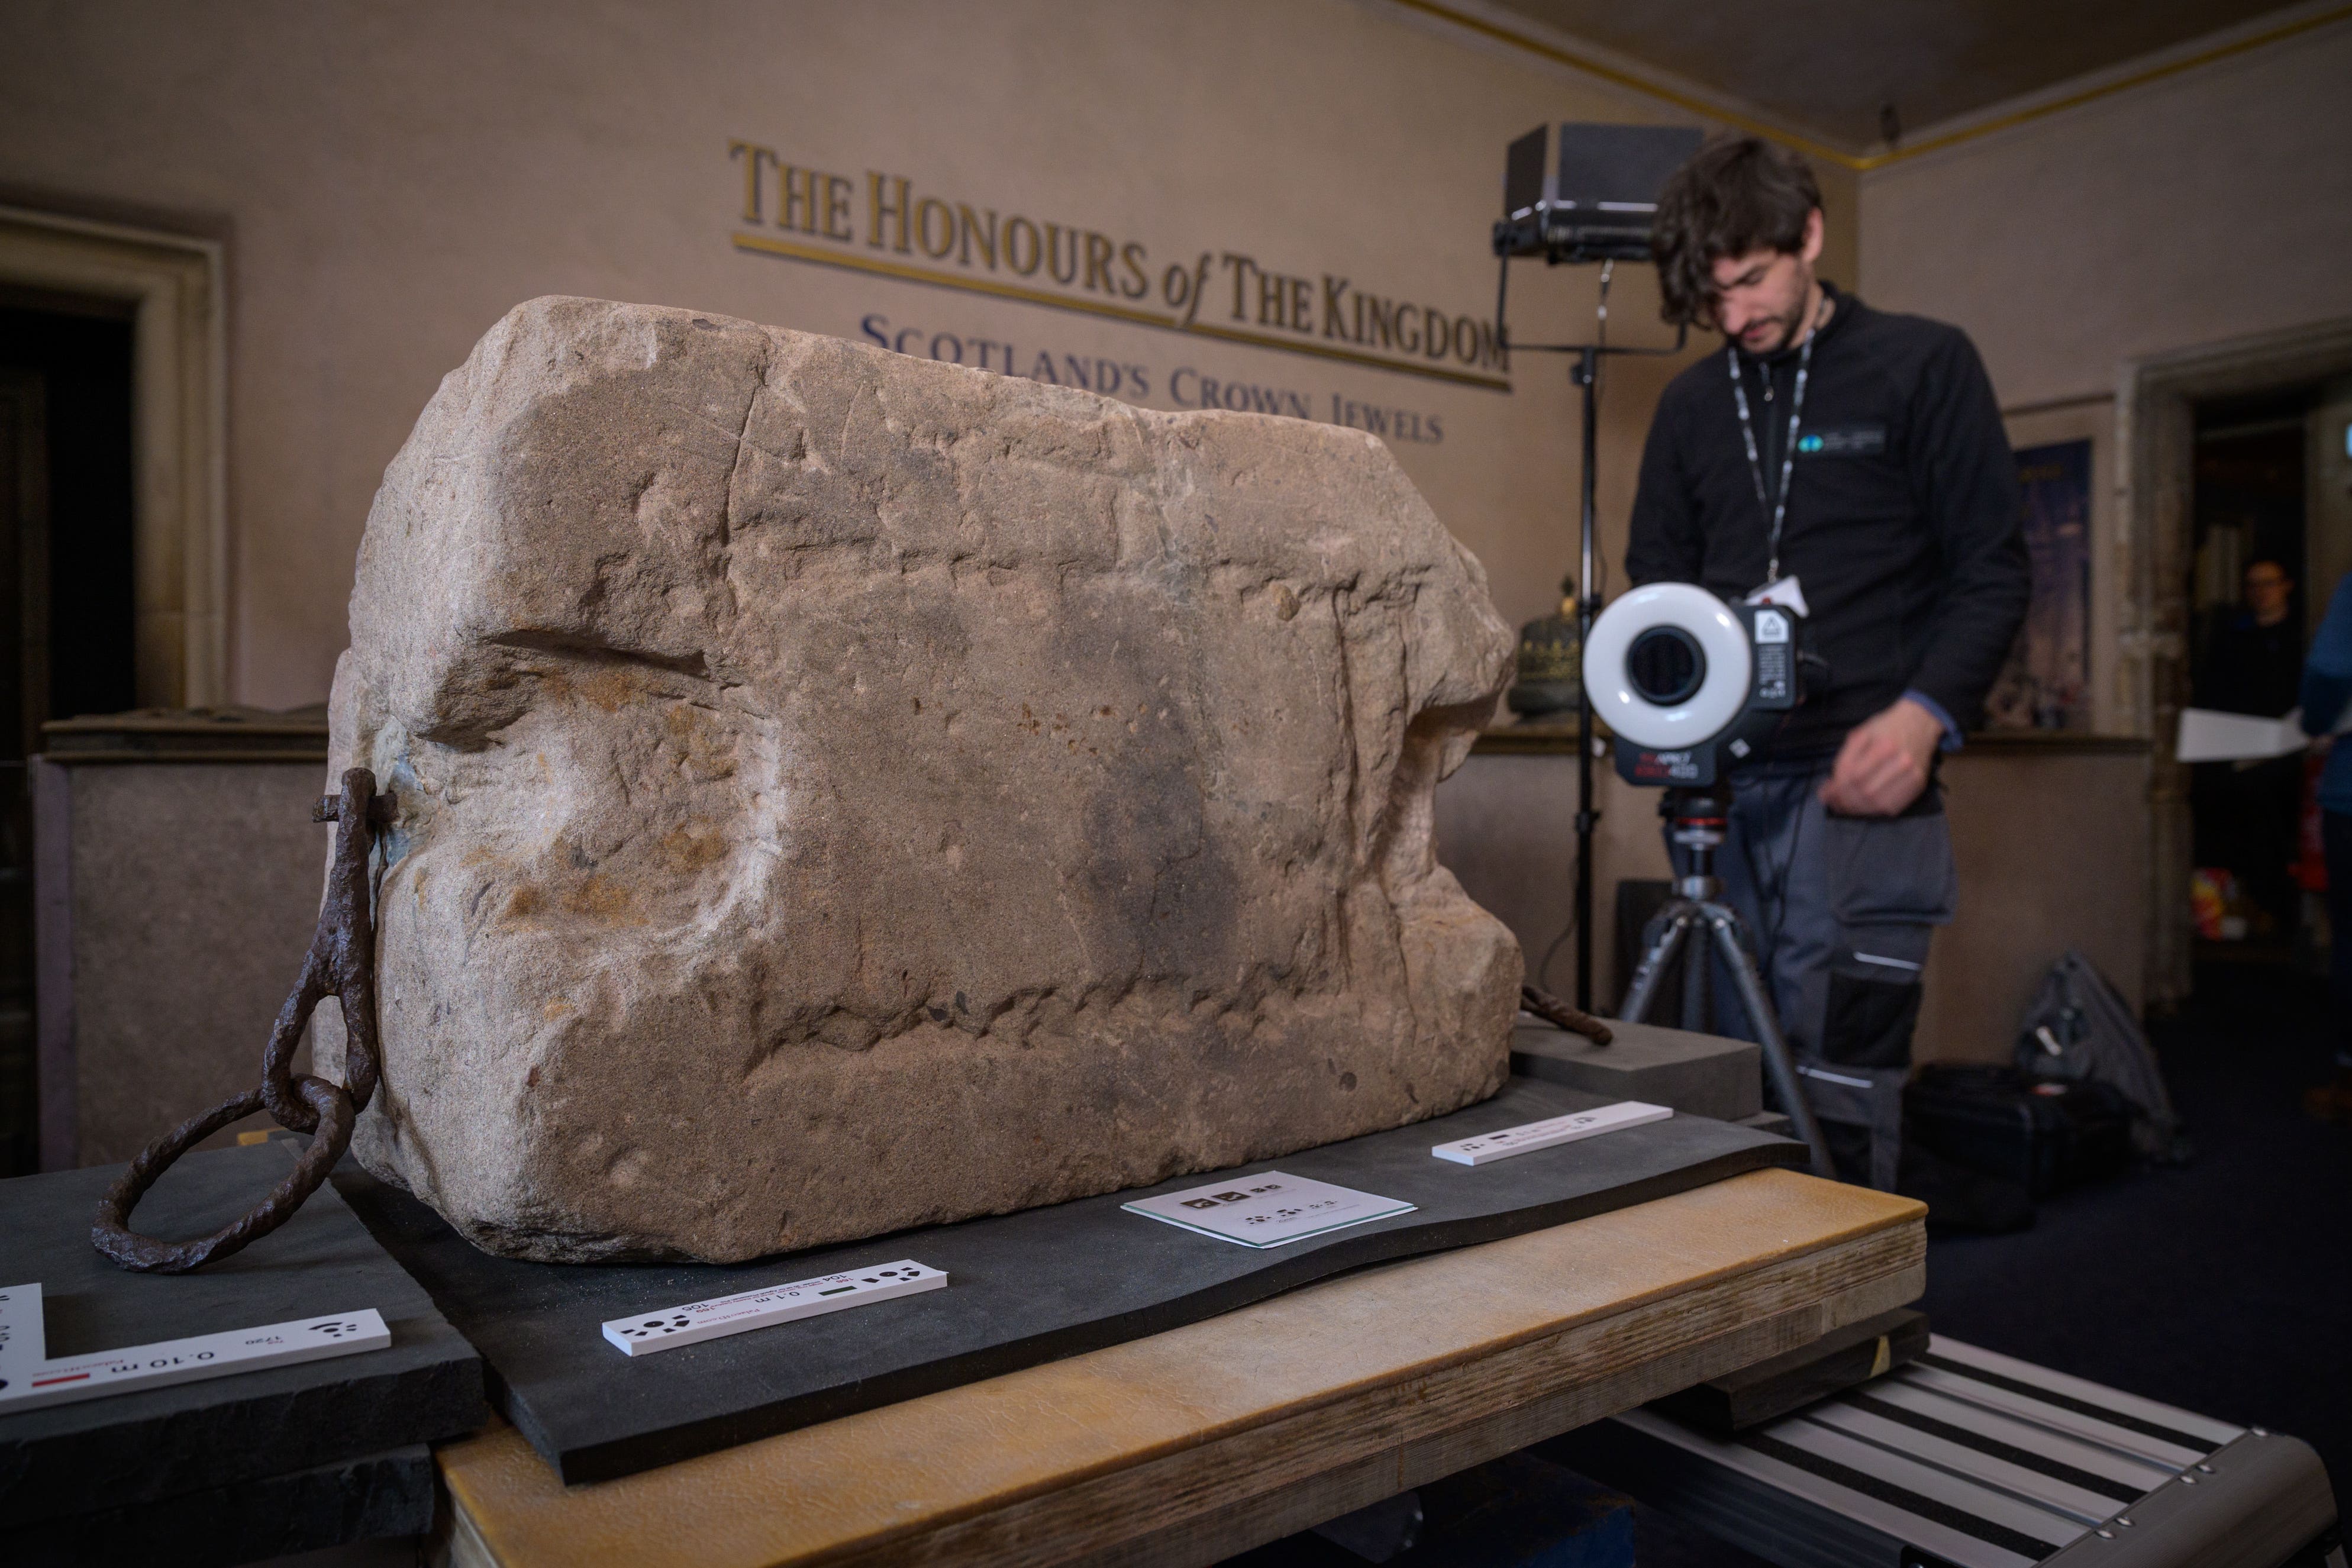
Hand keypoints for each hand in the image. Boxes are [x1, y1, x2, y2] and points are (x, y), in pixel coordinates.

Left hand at [1821, 698, 1943, 815]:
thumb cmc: (1885, 727)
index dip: (1836, 788)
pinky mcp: (1918, 785)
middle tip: (1832, 802)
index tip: (1824, 793)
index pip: (1854, 775)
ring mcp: (1913, 775)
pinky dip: (1874, 811)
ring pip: (1878, 804)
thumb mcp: (1861, 733)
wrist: (1919, 722)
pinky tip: (1862, 806)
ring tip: (1843, 806)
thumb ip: (1846, 758)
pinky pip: (1893, 807)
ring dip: (1856, 809)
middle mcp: (1901, 762)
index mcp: (1884, 746)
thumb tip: (1832, 786)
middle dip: (1843, 801)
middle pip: (1865, 792)